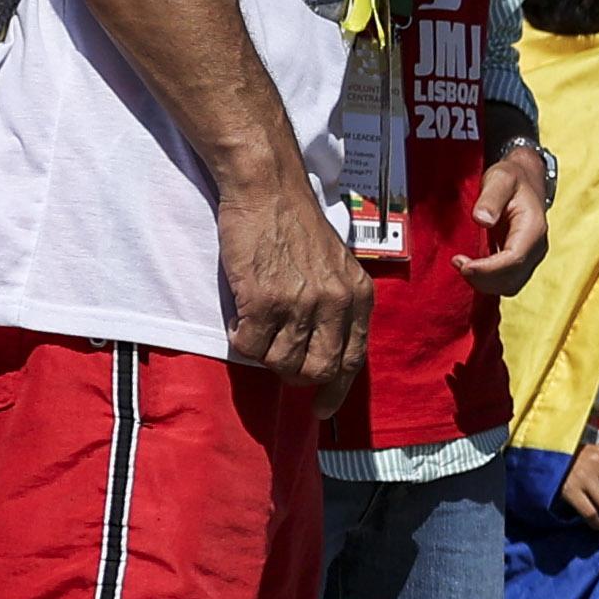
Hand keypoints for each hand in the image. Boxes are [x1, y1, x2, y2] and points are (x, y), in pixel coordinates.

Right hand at [217, 183, 370, 392]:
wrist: (269, 190)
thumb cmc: (297, 225)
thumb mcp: (337, 265)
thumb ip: (338, 306)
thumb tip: (325, 350)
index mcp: (358, 297)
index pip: (353, 360)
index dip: (336, 389)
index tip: (322, 408)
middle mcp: (335, 304)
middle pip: (317, 371)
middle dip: (294, 375)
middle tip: (278, 361)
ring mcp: (300, 304)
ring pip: (281, 363)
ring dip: (265, 354)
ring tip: (257, 329)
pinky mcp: (264, 300)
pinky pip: (249, 345)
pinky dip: (240, 339)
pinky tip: (240, 319)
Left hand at [459, 133, 548, 294]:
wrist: (525, 179)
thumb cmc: (512, 178)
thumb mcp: (500, 178)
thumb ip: (491, 197)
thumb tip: (482, 220)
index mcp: (533, 228)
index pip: (514, 259)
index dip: (488, 269)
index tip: (463, 265)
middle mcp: (536, 247)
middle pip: (511, 279)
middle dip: (482, 278)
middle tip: (457, 263)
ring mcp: (530, 257)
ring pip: (509, 286)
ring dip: (484, 283)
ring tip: (461, 264)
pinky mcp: (520, 262)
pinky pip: (506, 282)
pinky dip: (487, 281)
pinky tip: (470, 267)